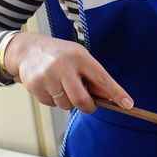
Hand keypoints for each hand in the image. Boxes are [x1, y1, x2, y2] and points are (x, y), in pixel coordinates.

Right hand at [3, 32, 133, 113]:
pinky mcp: (35, 84)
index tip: (128, 104)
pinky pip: (50, 104)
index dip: (116, 93)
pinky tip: (49, 86)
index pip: (102, 78)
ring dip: (67, 101)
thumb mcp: (79, 58)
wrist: (27, 49)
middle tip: (88, 105)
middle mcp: (64, 65)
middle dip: (87, 107)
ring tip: (62, 86)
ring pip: (65, 104)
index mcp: (79, 56)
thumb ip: (93, 77)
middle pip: (81, 99)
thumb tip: (110, 97)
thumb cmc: (59, 55)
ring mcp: (48, 75)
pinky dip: (53, 100)